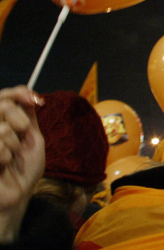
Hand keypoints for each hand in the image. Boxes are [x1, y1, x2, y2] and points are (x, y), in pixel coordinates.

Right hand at [0, 86, 44, 241]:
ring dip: (14, 145)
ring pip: (3, 129)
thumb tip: (31, 94)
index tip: (35, 99)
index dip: (18, 93)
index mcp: (1, 121)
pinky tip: (2, 166)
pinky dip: (6, 157)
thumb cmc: (24, 170)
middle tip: (22, 135)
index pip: (4, 96)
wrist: (17, 196)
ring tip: (11, 158)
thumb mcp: (32, 139)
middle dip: (20, 120)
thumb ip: (28, 117)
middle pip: (3, 105)